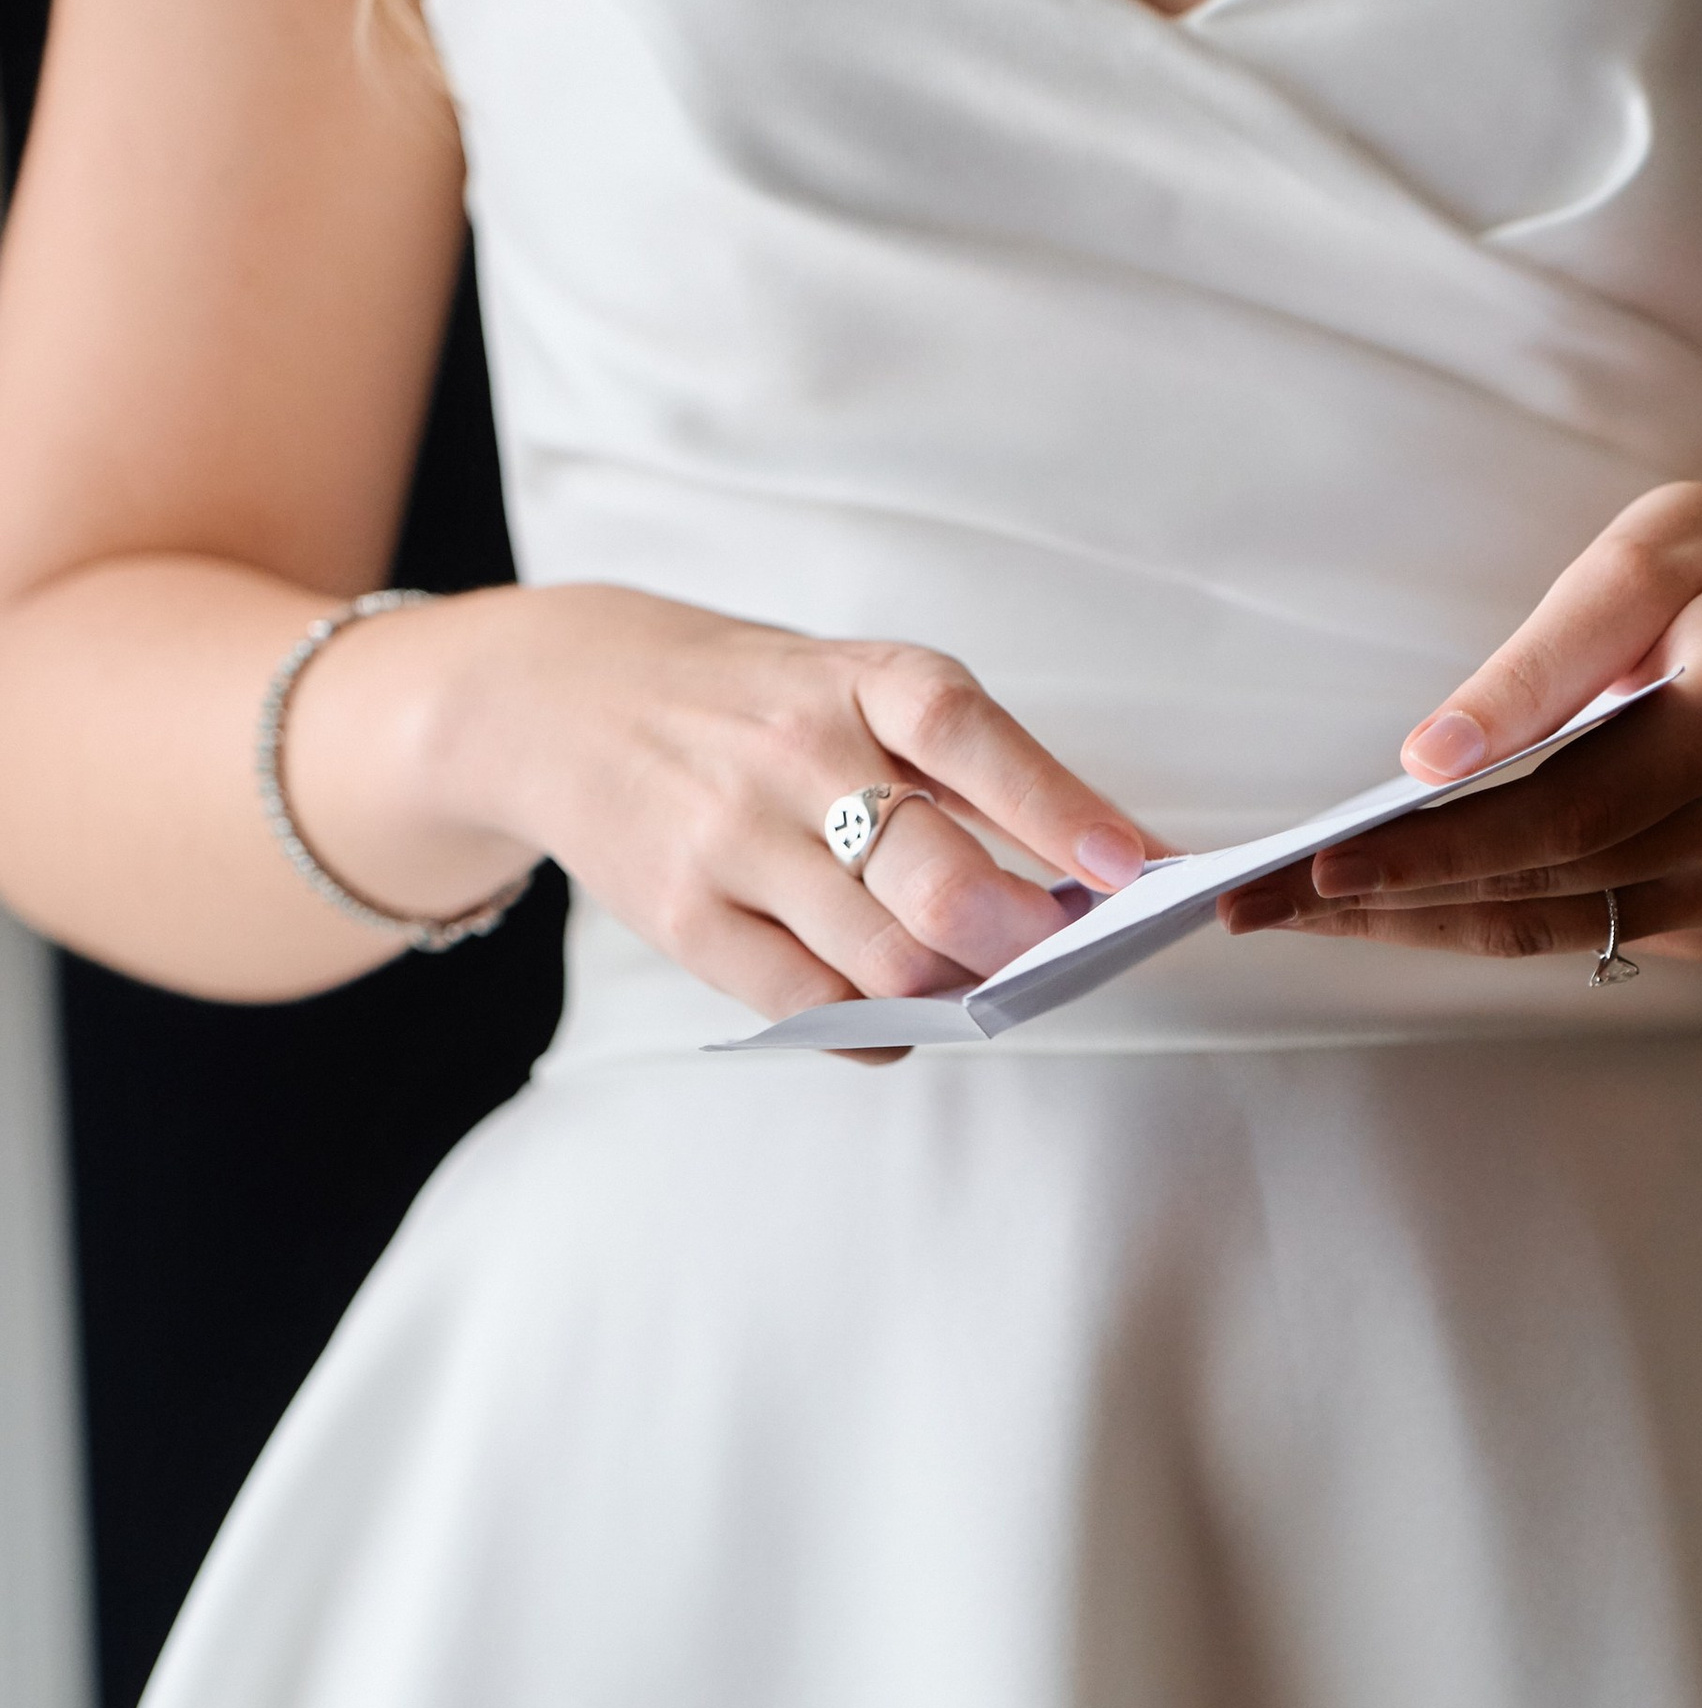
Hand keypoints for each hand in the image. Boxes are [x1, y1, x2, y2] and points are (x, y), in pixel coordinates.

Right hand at [308, 583, 1153, 1037]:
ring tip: (981, 982)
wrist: (560, 700)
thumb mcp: (846, 684)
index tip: (1134, 867)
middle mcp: (793, 753)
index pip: (968, 736)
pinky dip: (878, 1026)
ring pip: (884, 959)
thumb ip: (954, 767)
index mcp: (854, 680)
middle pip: (934, 878)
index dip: (1061, 809)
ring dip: (957, 991)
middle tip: (1054, 955)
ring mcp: (732, 840)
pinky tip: (903, 1014)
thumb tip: (1085, 875)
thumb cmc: (747, 703)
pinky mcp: (685, 918)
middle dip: (1018, 937)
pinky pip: (809, 1005)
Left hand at [1219, 482, 1701, 965]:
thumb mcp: (1640, 561)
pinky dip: (1478, 919)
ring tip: (1287, 915)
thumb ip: (1537, 664)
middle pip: (1543, 888)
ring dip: (1415, 925)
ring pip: (1553, 928)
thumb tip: (1426, 758)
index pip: (1563, 815)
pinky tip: (1386, 906)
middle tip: (1252, 907)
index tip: (1320, 866)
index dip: (1436, 850)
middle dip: (1389, 902)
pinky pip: (1581, 929)